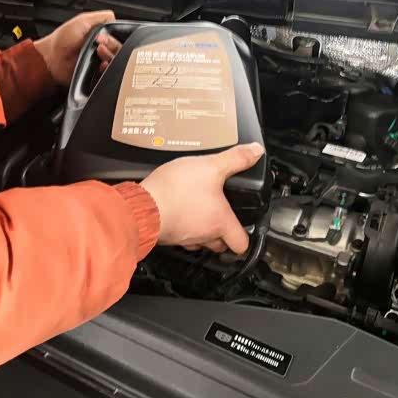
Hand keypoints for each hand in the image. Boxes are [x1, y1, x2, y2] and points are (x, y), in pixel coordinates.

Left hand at [33, 10, 121, 86]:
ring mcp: (99, 61)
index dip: (114, 36)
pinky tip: (101, 65)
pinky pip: (109, 73)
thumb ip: (101, 17)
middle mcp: (101, 47)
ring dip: (109, 56)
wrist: (52, 59)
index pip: (118, 36)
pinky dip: (107, 69)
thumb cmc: (62, 40)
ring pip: (116, 61)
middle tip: (99, 45)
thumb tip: (115, 18)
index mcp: (100, 35)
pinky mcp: (96, 73)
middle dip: (111, 46)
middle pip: (119, 48)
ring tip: (98, 53)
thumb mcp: (83, 20)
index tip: (103, 37)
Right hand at [140, 143, 264, 254]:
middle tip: (222, 218)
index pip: (241, 244)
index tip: (246, 229)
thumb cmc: (176, 191)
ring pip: (197, 241)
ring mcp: (182, 237)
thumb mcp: (211, 167)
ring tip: (198, 211)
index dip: (245, 237)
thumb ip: (235, 159)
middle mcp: (203, 235)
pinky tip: (176, 208)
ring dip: (200, 231)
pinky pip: (177, 235)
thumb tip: (255, 152)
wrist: (142, 204)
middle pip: (219, 245)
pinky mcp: (164, 234)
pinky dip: (180, 225)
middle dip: (222, 234)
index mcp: (220, 221)